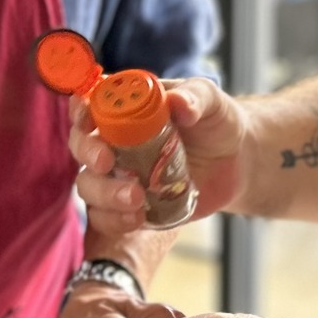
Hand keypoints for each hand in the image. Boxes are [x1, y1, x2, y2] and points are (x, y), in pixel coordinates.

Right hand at [68, 78, 247, 235]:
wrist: (236, 163)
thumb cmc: (217, 122)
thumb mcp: (210, 100)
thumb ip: (195, 97)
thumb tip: (179, 103)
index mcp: (127, 107)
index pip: (91, 102)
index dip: (81, 109)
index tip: (88, 120)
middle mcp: (115, 139)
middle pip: (81, 144)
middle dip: (88, 153)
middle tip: (107, 163)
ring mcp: (120, 174)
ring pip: (88, 184)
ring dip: (104, 193)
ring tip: (136, 198)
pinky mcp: (129, 204)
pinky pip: (105, 216)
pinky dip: (114, 220)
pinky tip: (138, 219)